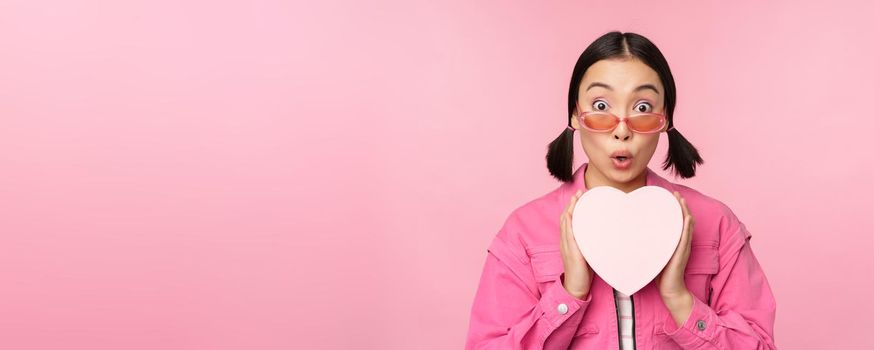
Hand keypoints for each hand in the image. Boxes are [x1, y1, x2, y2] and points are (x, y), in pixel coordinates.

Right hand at [559, 190, 594, 299]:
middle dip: (573, 203)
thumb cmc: (584, 273)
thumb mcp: (589, 254)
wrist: (576, 288)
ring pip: (566, 223)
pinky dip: (569, 223)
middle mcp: (566, 241)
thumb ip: (594, 244)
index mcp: (571, 241)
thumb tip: (608, 236)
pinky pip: (568, 234)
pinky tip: (572, 214)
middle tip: (580, 191)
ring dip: (571, 209)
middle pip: (567, 217)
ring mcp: (567, 245)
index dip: (574, 207)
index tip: (582, 196)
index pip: (571, 220)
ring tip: (577, 198)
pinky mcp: (571, 251)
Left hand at [655, 191, 694, 324]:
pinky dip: (688, 227)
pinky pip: (686, 238)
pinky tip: (687, 218)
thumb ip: (646, 244)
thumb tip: (629, 234)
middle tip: (674, 193)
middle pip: (683, 219)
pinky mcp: (682, 254)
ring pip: (687, 226)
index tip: (666, 196)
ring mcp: (683, 247)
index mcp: (673, 241)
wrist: (669, 290)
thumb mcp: (652, 253)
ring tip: (681, 200)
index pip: (675, 221)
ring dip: (685, 212)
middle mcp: (680, 242)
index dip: (673, 208)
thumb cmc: (659, 272)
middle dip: (680, 205)